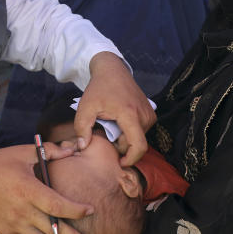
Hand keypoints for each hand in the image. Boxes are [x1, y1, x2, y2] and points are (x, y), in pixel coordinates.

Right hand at [0, 143, 97, 233]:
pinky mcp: (8, 232)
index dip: (76, 210)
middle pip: (55, 231)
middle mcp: (24, 212)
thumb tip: (71, 149)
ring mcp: (16, 225)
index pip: (57, 205)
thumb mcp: (22, 153)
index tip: (90, 210)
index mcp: (29, 191)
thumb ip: (48, 151)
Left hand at [75, 52, 155, 166]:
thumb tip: (83, 147)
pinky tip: (118, 123)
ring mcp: (150, 114)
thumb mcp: (85, 107)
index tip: (119, 162)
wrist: (113, 71)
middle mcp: (144, 115)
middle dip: (120, 146)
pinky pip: (141, 132)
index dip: (130, 159)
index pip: (138, 146)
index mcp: (130, 115)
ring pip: (138, 139)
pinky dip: (129, 132)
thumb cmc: (98, 88)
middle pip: (136, 144)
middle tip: (105, 133)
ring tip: (110, 125)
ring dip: (124, 138)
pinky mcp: (151, 114)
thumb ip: (81, 128)